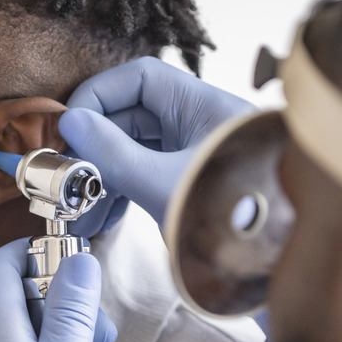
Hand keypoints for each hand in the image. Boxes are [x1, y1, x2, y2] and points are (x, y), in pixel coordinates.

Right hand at [62, 57, 256, 229]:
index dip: (100, 94)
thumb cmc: (232, 220)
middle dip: (96, 146)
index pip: (142, 78)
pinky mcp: (189, 184)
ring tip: (79, 208)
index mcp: (205, 107)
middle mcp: (200, 124)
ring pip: (136, 150)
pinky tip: (102, 218)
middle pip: (133, 116)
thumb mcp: (163, 184)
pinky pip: (147, 177)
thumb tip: (71, 122)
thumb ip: (114, 152)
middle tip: (67, 171)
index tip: (70, 124)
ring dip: (104, 176)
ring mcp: (194, 155)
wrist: (274, 263)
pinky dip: (122, 193)